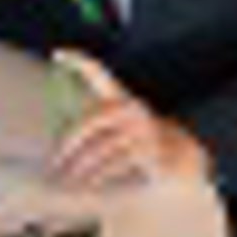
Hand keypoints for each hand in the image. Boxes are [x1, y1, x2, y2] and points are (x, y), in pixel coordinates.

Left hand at [50, 51, 210, 188]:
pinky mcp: (152, 149)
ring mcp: (143, 128)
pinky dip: (99, 175)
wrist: (182, 162)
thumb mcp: (115, 133)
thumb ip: (89, 131)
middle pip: (92, 118)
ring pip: (102, 146)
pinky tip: (88, 183)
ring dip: (81, 166)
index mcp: (120, 97)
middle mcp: (131, 108)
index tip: (57, 53)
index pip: (97, 72)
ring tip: (67, 180)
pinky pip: (117, 162)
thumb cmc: (138, 144)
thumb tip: (55, 141)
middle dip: (69, 141)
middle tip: (54, 161)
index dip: (78, 61)